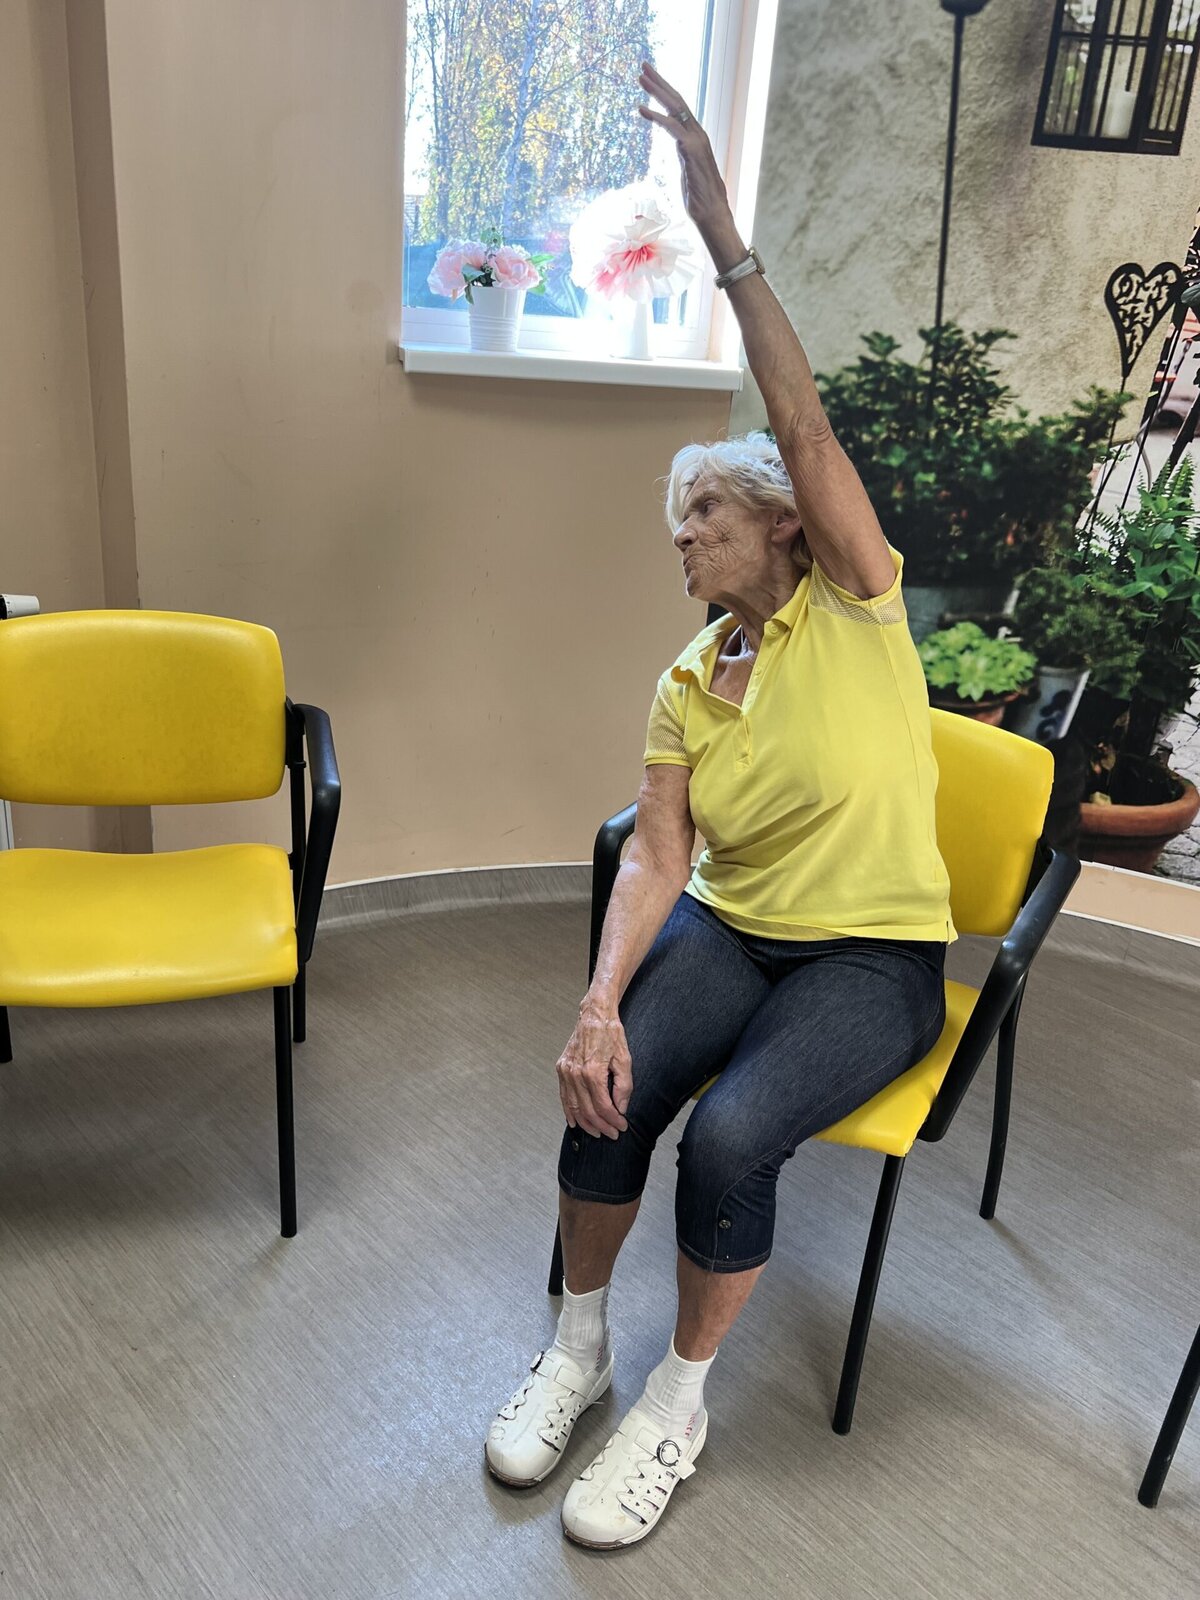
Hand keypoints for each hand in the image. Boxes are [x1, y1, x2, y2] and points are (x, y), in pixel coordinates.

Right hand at [556, 998, 632, 1140]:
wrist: (594, 1015)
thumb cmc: (611, 1034)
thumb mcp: (624, 1059)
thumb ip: (624, 1086)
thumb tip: (621, 1108)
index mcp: (592, 1071)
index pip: (603, 1106)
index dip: (613, 1120)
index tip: (622, 1126)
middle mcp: (575, 1074)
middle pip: (588, 1110)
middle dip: (602, 1126)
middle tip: (612, 1134)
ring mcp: (566, 1071)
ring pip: (574, 1107)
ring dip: (586, 1123)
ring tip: (597, 1132)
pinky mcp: (562, 1068)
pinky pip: (564, 1096)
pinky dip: (569, 1112)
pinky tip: (575, 1122)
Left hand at [637, 61, 731, 233]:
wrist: (712, 215)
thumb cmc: (700, 199)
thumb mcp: (688, 170)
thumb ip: (683, 155)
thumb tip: (679, 148)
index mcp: (695, 138)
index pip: (679, 109)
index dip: (664, 92)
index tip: (649, 80)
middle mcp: (697, 135)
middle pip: (677, 101)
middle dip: (659, 82)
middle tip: (643, 66)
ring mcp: (696, 141)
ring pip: (675, 108)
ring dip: (656, 91)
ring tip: (640, 78)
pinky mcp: (691, 151)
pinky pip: (672, 128)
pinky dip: (656, 117)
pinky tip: (641, 109)